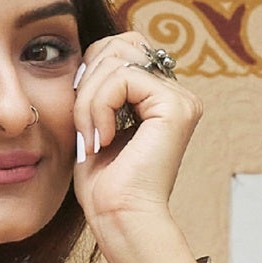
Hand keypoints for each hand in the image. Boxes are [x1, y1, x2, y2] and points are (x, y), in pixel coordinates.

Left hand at [71, 33, 197, 237]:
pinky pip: (123, 79)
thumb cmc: (103, 181)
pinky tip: (102, 138)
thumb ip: (100, 84)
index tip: (81, 114)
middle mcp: (176, 93)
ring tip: (91, 137)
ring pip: (116, 61)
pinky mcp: (176, 107)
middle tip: (83, 127)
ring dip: (88, 100)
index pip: (119, 48)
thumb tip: (90, 52)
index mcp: (160, 95)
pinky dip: (99, 106)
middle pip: (118, 46)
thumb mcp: (94, 119)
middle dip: (87, 82)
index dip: (89, 70)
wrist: (117, 217)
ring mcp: (180, 99)